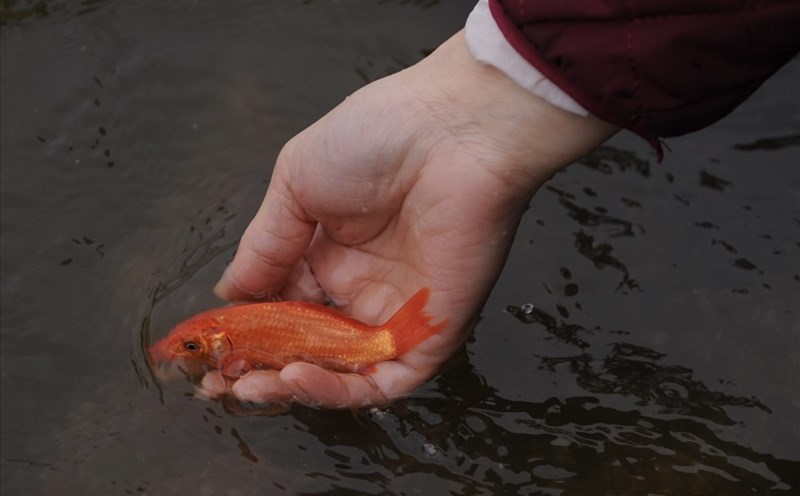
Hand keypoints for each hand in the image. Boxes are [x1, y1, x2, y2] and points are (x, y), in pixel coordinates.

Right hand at [208, 31, 616, 407]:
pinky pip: (383, 380)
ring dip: (291, 387)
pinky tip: (295, 376)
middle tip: (216, 383)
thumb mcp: (296, 183)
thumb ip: (264, 246)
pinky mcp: (429, 334)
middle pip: (304, 346)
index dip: (243, 332)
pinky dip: (339, 390)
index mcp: (328, 251)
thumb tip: (228, 295)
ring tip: (246, 386)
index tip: (206, 349)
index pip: (280, 307)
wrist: (453, 130)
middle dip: (258, 368)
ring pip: (339, 373)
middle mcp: (360, 287)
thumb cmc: (377, 137)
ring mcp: (394, 313)